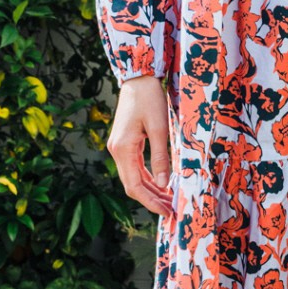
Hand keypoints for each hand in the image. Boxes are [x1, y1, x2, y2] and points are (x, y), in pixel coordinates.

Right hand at [106, 75, 173, 215]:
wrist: (138, 77)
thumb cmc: (150, 98)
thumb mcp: (160, 128)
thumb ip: (161, 157)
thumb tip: (164, 185)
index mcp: (123, 149)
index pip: (135, 186)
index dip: (150, 202)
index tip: (166, 212)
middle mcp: (116, 150)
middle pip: (132, 185)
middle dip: (151, 199)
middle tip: (170, 210)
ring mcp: (118, 146)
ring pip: (133, 177)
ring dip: (149, 190)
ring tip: (167, 200)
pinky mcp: (124, 142)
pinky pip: (134, 166)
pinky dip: (146, 177)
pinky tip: (159, 183)